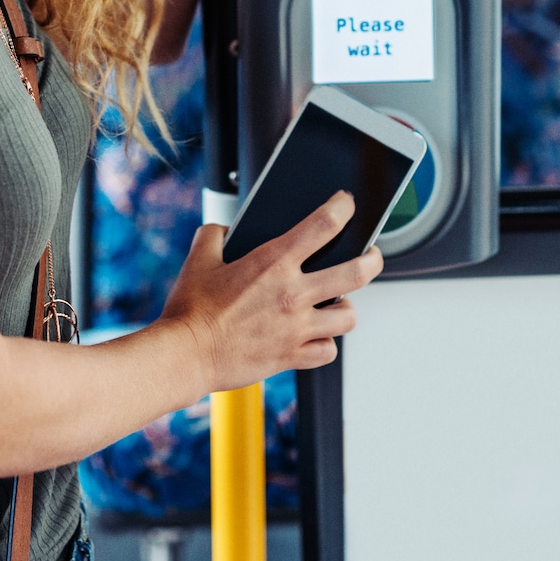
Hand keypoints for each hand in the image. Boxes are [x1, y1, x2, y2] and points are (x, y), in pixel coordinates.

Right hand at [156, 190, 383, 392]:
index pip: (322, 225)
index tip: (347, 204)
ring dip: (347, 307)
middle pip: (356, 272)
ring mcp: (296, 328)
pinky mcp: (291, 356)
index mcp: (273, 263)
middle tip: (372, 255)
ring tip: (339, 302)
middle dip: (373, 259)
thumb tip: (223, 230)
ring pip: (348, 316)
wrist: (186, 355)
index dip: (342, 208)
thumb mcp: (198, 259)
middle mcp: (293, 294)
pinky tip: (317, 335)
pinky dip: (326, 343)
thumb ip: (214, 235)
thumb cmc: (190, 310)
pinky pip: (327, 351)